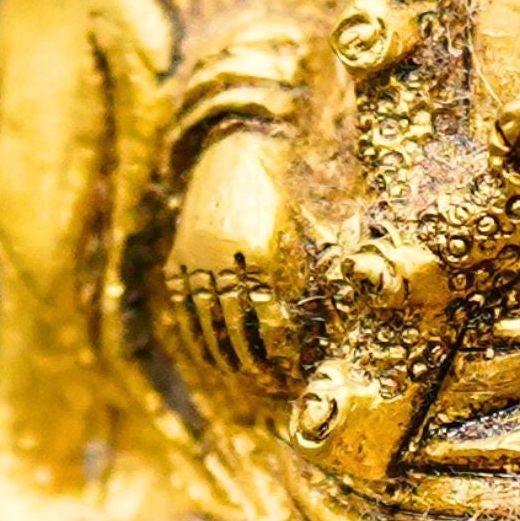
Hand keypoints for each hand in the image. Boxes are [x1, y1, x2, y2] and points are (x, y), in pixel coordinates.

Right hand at [167, 127, 307, 385]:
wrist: (243, 139)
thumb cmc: (292, 180)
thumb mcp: (310, 218)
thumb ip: (320, 260)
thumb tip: (338, 301)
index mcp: (263, 250)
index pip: (269, 316)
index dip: (278, 348)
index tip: (289, 367)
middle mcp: (226, 255)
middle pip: (234, 324)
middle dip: (248, 357)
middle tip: (263, 381)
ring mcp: (198, 253)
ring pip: (204, 317)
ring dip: (219, 352)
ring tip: (236, 374)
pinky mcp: (181, 250)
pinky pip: (184, 302)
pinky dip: (194, 331)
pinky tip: (207, 350)